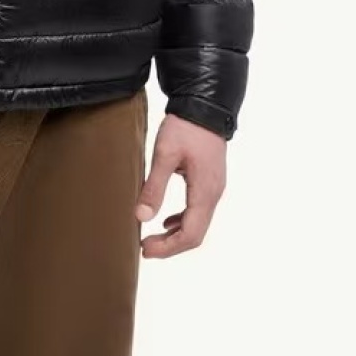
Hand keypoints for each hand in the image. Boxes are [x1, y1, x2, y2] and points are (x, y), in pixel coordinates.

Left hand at [135, 114, 226, 257]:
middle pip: (196, 234)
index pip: (191, 234)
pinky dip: (182, 220)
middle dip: (171, 245)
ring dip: (176, 235)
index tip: (146, 249)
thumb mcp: (165, 154)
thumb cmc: (185, 127)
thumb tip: (141, 216)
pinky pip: (198, 210)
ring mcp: (213, 188)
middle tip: (145, 248)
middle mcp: (213, 194)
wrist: (205, 106)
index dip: (169, 247)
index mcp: (205, 192)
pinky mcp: (209, 181)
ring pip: (198, 224)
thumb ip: (154, 186)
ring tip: (152, 238)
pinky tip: (167, 221)